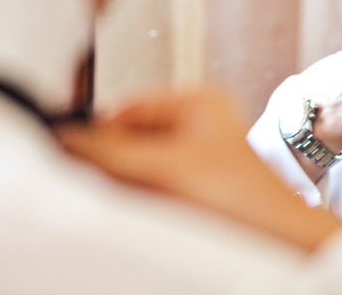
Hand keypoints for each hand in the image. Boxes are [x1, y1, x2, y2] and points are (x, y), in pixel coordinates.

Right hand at [55, 89, 341, 252]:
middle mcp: (198, 124)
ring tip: (110, 194)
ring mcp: (198, 156)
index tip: (62, 147)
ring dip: (121, 179)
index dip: (95, 128)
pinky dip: (137, 194)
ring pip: (140, 163)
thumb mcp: (165, 166)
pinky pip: (153, 184)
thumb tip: (66, 138)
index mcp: (196, 102)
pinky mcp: (197, 187)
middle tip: (80, 176)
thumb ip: (111, 152)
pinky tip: (132, 207)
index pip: (127, 106)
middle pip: (132, 136)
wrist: (278, 239)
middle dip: (107, 157)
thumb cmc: (240, 194)